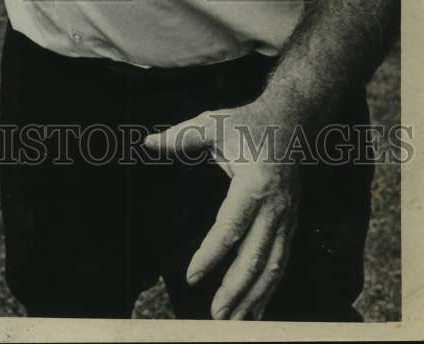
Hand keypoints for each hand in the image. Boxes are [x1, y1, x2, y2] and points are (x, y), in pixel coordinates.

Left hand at [145, 97, 301, 319]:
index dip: (211, 254)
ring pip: (273, 267)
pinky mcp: (292, 224)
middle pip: (256, 257)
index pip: (231, 227)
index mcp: (255, 183)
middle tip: (214, 316)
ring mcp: (288, 218)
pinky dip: (270, 289)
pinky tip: (257, 309)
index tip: (192, 275)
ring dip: (254, 297)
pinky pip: (282, 262)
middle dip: (235, 289)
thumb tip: (148, 142)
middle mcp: (276, 206)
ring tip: (233, 322)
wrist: (294, 119)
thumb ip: (182, 136)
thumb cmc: (250, 123)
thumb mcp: (214, 123)